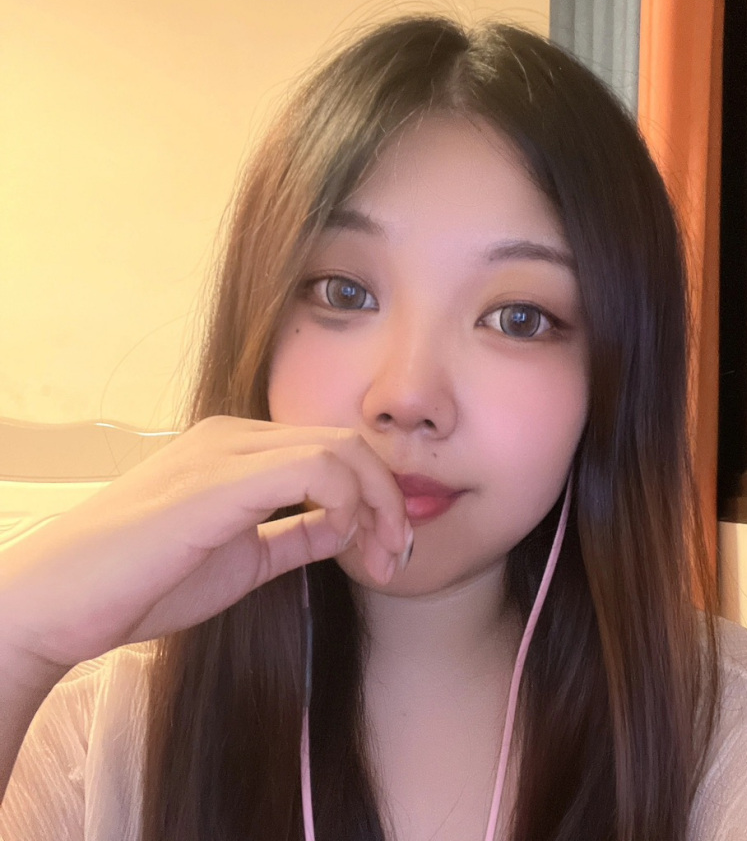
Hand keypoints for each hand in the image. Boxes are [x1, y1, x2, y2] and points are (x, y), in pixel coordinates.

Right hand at [0, 416, 410, 686]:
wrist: (59, 603)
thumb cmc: (142, 583)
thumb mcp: (243, 560)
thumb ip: (295, 537)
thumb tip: (346, 527)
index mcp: (239, 449)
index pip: (334, 450)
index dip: (377, 497)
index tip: (387, 551)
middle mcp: (236, 435)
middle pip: (347, 443)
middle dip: (389, 498)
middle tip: (395, 554)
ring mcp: (227, 451)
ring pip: (340, 447)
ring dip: (378, 502)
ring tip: (380, 555)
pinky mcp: (219, 478)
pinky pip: (313, 466)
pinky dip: (347, 500)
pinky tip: (341, 537)